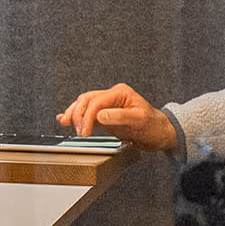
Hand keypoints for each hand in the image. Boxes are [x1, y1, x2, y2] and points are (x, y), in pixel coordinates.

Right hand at [56, 83, 175, 150]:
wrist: (160, 133)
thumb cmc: (153, 126)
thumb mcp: (140, 120)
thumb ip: (120, 116)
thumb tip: (100, 116)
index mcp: (120, 92)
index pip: (96, 101)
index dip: (88, 116)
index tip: (85, 132)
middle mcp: (112, 95)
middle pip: (86, 99)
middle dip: (78, 115)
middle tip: (79, 132)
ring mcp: (107, 104)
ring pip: (83, 104)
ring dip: (73, 114)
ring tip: (66, 123)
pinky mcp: (104, 114)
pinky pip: (86, 111)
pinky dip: (75, 115)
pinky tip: (64, 119)